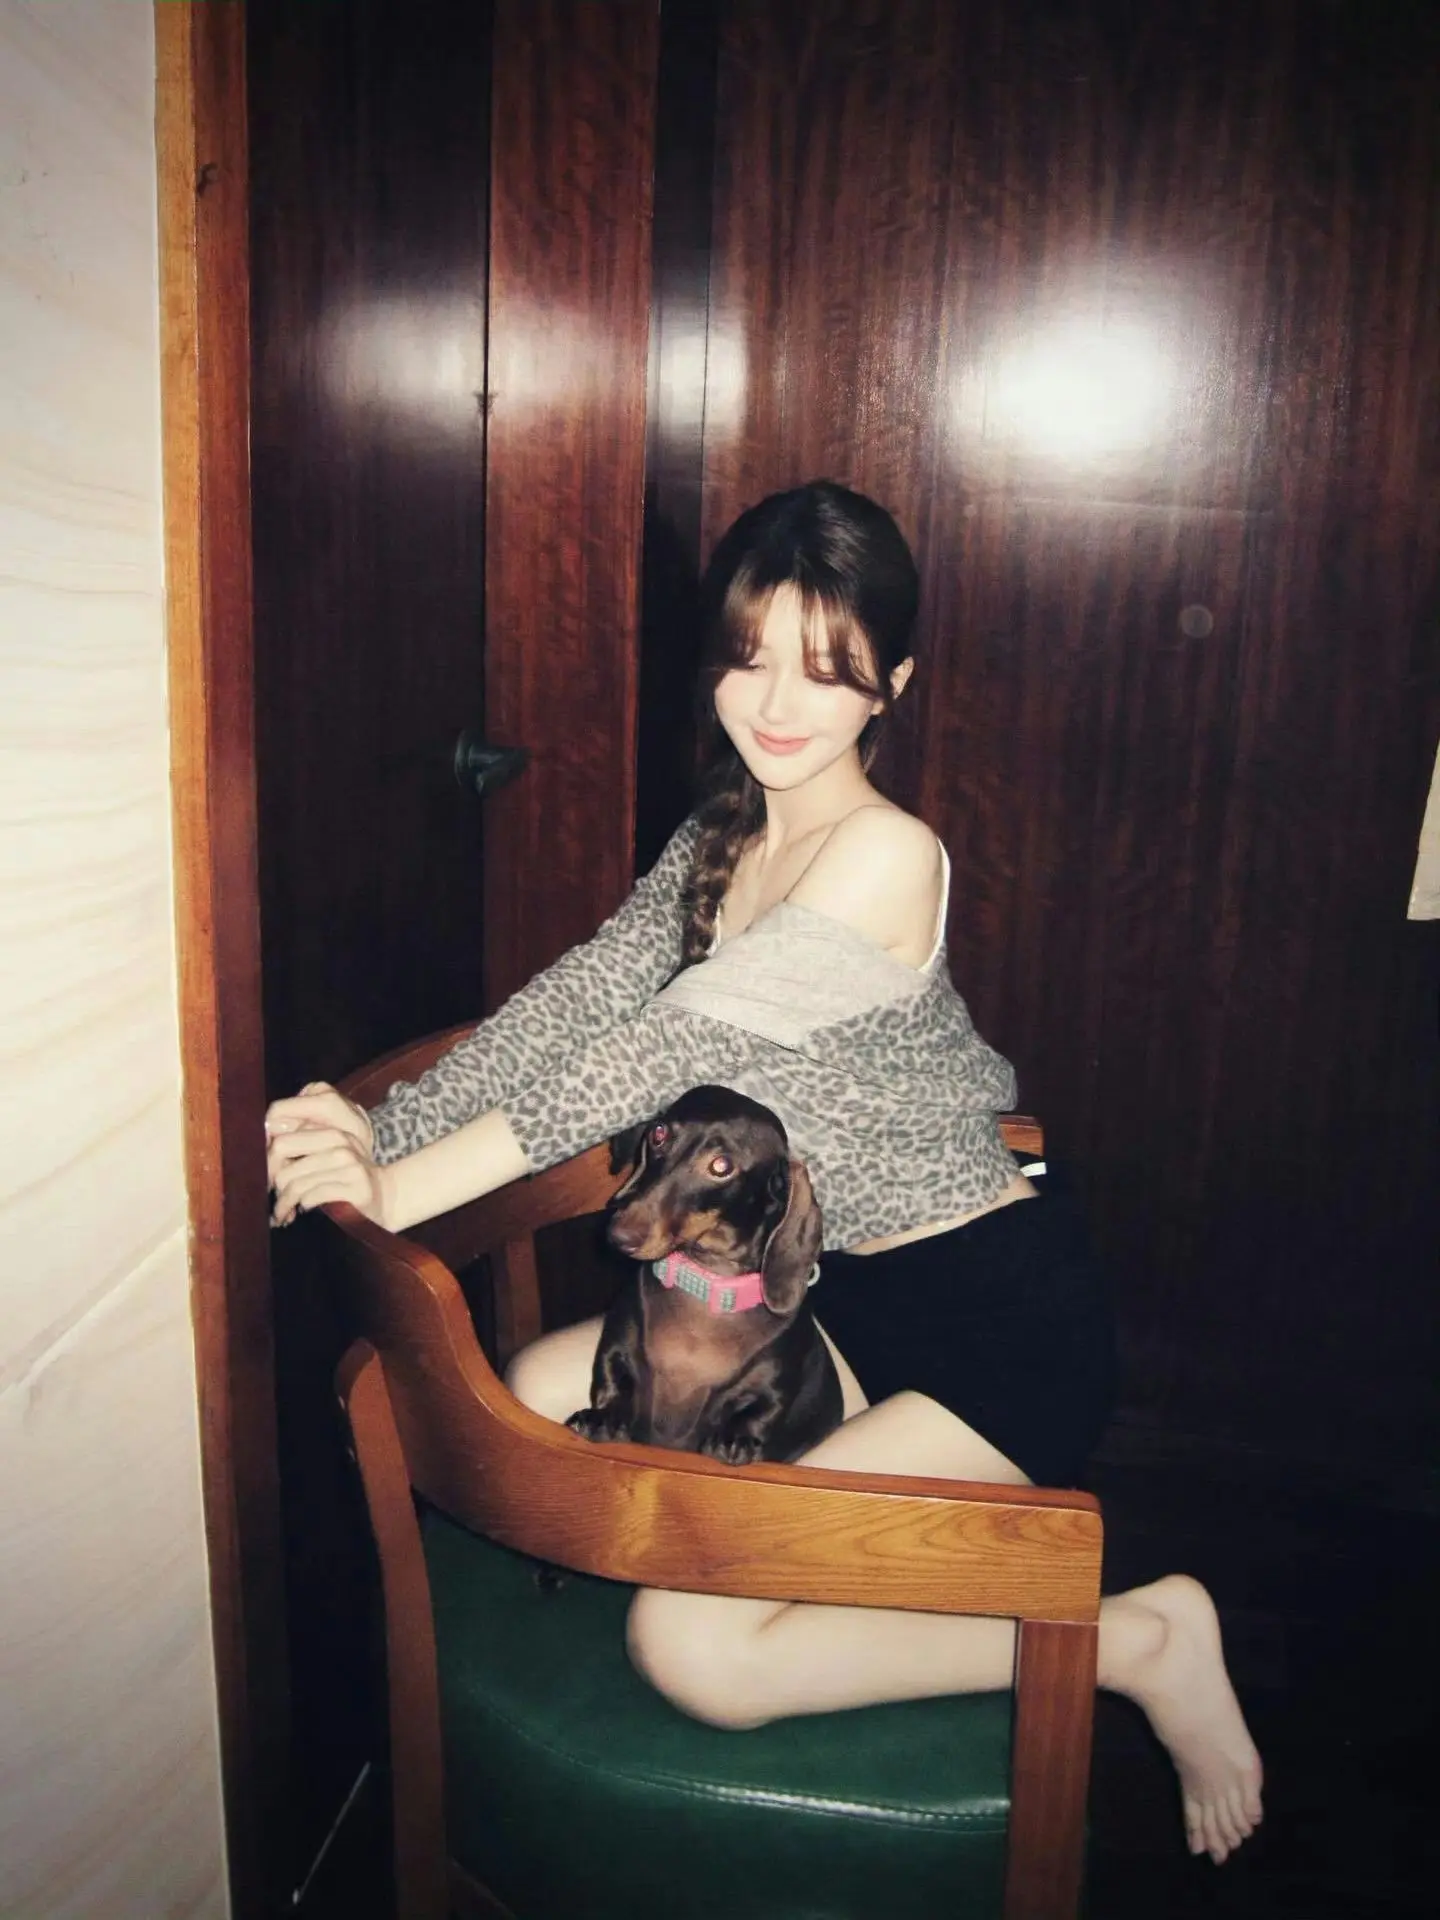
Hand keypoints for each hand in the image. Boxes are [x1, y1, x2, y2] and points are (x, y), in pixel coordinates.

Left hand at [265, 1081, 386, 1226]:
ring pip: (295, 1182)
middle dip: (273, 1183)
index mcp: (330, 1131)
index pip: (282, 1140)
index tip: (267, 1181)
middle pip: (283, 1157)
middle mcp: (341, 1142)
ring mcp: (350, 1164)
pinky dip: (303, 1208)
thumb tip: (259, 1161)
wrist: (385, 1198)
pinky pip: (312, 1197)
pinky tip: (304, 1213)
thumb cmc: (344, 1180)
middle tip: (274, 1199)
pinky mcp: (356, 1187)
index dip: (267, 1164)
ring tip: (284, 1213)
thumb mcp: (326, 1157)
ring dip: (284, 1203)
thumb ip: (300, 1152)